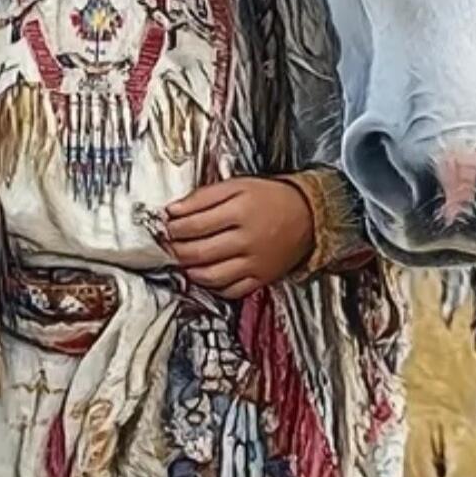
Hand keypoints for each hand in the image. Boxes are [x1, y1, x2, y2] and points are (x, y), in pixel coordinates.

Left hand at [166, 177, 313, 297]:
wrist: (308, 216)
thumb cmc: (271, 199)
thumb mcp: (238, 185)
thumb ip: (204, 196)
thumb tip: (174, 210)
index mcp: (240, 212)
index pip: (195, 224)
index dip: (174, 227)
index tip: (167, 226)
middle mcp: (247, 240)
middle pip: (199, 252)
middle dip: (177, 250)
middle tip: (168, 245)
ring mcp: (254, 262)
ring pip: (211, 276)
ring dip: (190, 270)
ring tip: (183, 261)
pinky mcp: (261, 278)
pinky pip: (231, 291)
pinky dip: (213, 287)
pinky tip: (205, 275)